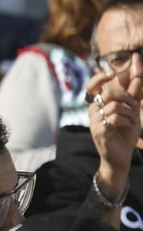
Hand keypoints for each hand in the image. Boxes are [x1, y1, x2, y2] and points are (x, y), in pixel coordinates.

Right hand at [86, 55, 142, 192]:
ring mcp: (94, 121)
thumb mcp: (132, 111)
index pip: (92, 86)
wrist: (121, 157)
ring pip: (115, 106)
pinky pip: (115, 118)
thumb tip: (137, 74)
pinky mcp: (99, 131)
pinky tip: (129, 127)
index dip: (100, 78)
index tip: (112, 74)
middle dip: (128, 99)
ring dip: (131, 113)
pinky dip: (127, 121)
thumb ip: (133, 94)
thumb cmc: (124, 134)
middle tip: (136, 108)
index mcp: (98, 105)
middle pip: (109, 93)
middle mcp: (93, 111)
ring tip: (134, 122)